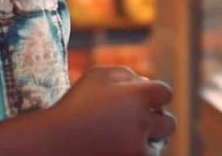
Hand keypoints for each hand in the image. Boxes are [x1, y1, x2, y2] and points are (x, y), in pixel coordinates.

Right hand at [49, 66, 175, 154]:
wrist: (52, 143)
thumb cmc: (75, 106)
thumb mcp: (97, 77)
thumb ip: (125, 74)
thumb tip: (145, 82)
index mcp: (138, 96)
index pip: (165, 94)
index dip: (154, 97)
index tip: (143, 102)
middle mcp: (142, 122)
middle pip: (169, 124)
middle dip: (157, 123)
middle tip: (139, 124)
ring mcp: (137, 148)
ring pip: (159, 147)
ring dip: (148, 142)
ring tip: (125, 138)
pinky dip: (136, 154)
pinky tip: (119, 148)